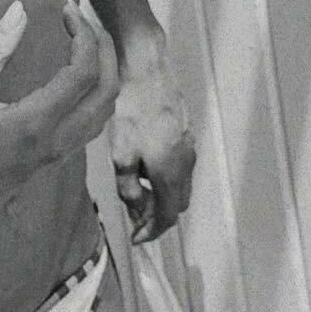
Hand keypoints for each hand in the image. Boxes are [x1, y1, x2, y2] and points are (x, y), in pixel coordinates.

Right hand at [0, 0, 119, 248]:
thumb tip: (19, 10)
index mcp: (38, 121)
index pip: (84, 71)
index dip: (83, 33)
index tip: (66, 9)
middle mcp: (58, 139)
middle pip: (108, 89)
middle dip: (103, 48)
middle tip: (83, 20)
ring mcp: (59, 153)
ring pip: (105, 111)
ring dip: (105, 72)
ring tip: (85, 43)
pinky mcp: (54, 160)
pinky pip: (93, 124)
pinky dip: (96, 94)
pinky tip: (76, 78)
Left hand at [111, 34, 195, 242]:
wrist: (147, 73)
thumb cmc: (131, 112)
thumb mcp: (121, 155)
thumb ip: (129, 188)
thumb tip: (137, 209)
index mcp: (170, 173)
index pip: (167, 217)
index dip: (152, 232)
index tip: (136, 238)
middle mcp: (186, 165)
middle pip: (176, 205)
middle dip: (157, 216)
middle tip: (134, 216)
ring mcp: (190, 149)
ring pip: (180, 186)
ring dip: (161, 197)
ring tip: (137, 192)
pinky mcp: (187, 135)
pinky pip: (181, 169)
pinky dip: (166, 179)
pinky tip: (146, 168)